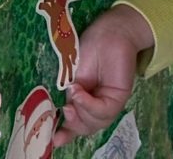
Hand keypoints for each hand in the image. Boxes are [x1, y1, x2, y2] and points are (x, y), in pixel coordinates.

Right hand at [55, 6, 151, 146]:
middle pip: (86, 126)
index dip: (66, 132)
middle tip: (65, 112)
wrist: (109, 31)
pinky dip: (89, 105)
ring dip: (81, 113)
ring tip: (73, 97)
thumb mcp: (74, 71)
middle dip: (74, 124)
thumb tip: (65, 110)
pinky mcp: (119, 98)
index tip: (53, 140)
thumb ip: (72, 92)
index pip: (76, 121)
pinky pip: (103, 111)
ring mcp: (108, 102)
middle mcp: (97, 103)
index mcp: (84, 98)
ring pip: (95, 122)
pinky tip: (80, 93)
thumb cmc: (91, 45)